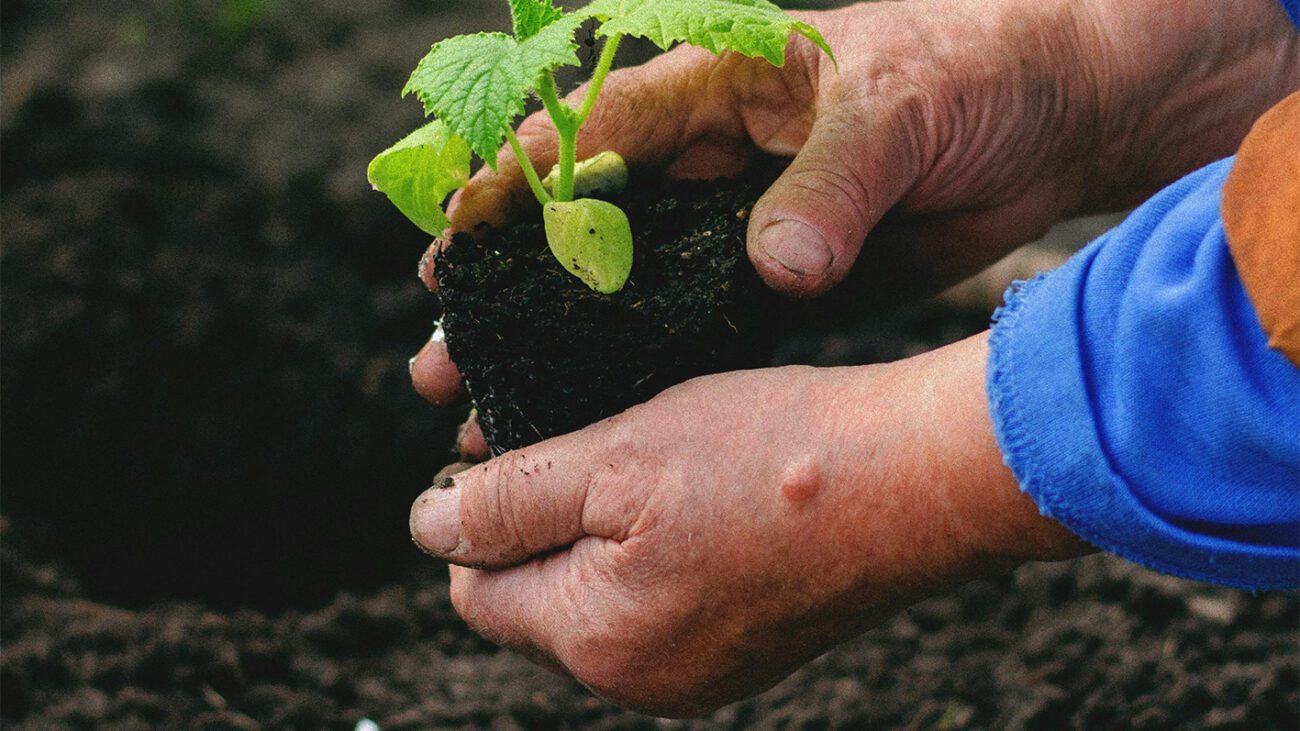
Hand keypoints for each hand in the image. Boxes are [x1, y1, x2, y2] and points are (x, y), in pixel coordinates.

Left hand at [409, 333, 1089, 714]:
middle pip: (538, 601)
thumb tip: (426, 529)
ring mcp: (705, 671)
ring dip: (603, 531)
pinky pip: (666, 602)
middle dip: (542, 524)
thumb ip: (509, 500)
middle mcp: (645, 680)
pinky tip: (698, 493)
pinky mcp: (751, 646)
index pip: (478, 591)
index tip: (515, 447)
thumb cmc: (769, 456)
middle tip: (588, 440)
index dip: (478, 514)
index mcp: (597, 642)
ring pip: (602, 599)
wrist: (919, 480)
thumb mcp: (614, 456)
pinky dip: (661, 548)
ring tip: (647, 458)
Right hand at [411, 0, 1299, 416]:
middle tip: (444, 358)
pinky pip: (693, 333)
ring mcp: (737, 228)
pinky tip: (593, 421)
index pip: (586, 134)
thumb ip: (832, 185)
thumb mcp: (901, 109)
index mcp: (716, 89)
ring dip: (559, 350)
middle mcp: (710, 162)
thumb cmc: (974, 72)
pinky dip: (642, 377)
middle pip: (580, 232)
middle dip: (507, 294)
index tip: (452, 250)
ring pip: (623, 295)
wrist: (1055, 114)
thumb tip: (779, 268)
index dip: (510, 191)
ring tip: (490, 410)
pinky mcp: (777, 285)